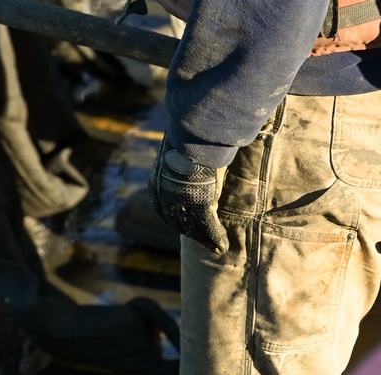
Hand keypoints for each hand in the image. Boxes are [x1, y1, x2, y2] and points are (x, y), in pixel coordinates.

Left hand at [148, 137, 227, 254]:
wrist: (192, 133)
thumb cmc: (186, 137)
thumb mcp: (177, 152)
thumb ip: (181, 163)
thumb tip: (188, 160)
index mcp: (157, 188)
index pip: (169, 213)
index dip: (182, 222)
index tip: (191, 228)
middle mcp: (166, 201)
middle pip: (181, 224)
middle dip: (195, 234)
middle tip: (207, 243)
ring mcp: (183, 205)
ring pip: (196, 230)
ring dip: (207, 241)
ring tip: (218, 248)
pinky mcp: (199, 206)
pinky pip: (209, 228)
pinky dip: (217, 239)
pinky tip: (223, 246)